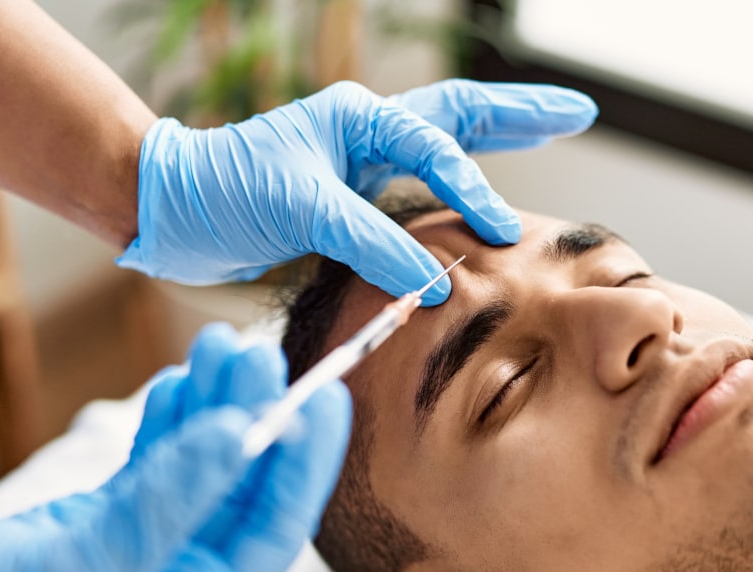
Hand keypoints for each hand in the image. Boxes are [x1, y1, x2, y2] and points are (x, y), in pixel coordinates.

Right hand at [0, 325, 350, 571]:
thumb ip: (169, 499)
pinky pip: (154, 462)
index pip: (276, 531)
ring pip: (200, 467)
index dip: (306, 462)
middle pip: (243, 490)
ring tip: (223, 347)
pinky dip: (168, 422)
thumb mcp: (91, 566)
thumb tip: (242, 433)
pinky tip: (183, 382)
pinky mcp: (105, 521)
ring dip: (213, 408)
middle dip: (256, 420)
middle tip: (261, 353)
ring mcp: (147, 548)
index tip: (326, 397)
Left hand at [117, 78, 597, 300]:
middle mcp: (368, 132)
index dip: (475, 192)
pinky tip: (477, 199)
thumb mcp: (302, 209)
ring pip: (445, 144)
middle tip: (577, 110)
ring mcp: (362, 163)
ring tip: (545, 131)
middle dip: (521, 114)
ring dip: (496, 140)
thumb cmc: (226, 191)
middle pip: (462, 114)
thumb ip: (372, 240)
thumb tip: (435, 281)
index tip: (503, 236)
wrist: (175, 210)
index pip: (438, 149)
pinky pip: (419, 189)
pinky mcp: (352, 199)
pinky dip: (456, 189)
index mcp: (360, 118)